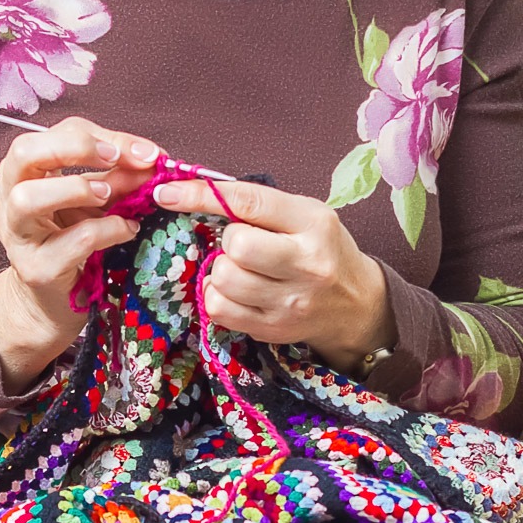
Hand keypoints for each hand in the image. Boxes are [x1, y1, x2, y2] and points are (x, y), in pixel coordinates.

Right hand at [0, 115, 158, 389]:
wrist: (53, 303)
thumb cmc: (72, 243)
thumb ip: (116, 177)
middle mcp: (8, 198)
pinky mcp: (35, 269)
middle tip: (116, 159)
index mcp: (22, 173)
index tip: (143, 151)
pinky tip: (128, 230)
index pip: (55, 134)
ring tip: (109, 195)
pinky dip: (106, 230)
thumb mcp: (93, 201)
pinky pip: (72, 241)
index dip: (99, 136)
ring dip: (76, 188)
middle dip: (75, 148)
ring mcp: (17, 236)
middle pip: (24, 152)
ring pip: (28, 198)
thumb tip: (151, 158)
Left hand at [151, 173, 394, 372]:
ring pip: (223, 279)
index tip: (167, 193)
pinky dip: (217, 296)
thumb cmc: (322, 249)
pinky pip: (219, 309)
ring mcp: (289, 301)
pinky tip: (235, 291)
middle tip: (242, 244)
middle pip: (236, 246)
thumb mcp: (305, 215)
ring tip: (241, 269)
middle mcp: (306, 263)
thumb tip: (194, 193)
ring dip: (221, 270)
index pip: (248, 201)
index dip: (201, 194)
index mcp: (314, 224)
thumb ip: (259, 205)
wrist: (355, 304)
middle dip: (227, 241)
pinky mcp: (273, 329)